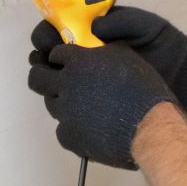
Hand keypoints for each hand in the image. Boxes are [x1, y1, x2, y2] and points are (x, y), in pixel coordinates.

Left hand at [26, 42, 176, 168]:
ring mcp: (64, 113)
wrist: (149, 127)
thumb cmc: (141, 87)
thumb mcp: (125, 56)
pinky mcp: (69, 137)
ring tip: (81, 106)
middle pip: (37, 78)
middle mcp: (65, 86)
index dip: (59, 57)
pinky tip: (88, 127)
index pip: (55, 54)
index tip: (65, 61)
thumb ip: (102, 50)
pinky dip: (72, 126)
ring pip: (51, 104)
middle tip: (54, 79)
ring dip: (62, 102)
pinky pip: (62, 129)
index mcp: (78, 62)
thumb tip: (93, 49)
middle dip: (43, 75)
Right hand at [31, 7, 186, 114]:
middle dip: (42, 59)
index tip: (46, 42)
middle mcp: (84, 54)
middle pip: (49, 57)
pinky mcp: (96, 98)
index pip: (57, 29)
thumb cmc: (161, 42)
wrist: (182, 71)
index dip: (46, 35)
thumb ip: (118, 22)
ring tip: (55, 83)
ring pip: (56, 80)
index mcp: (90, 31)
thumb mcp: (142, 25)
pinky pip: (72, 99)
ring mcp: (88, 78)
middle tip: (47, 65)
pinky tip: (69, 100)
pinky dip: (65, 99)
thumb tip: (92, 26)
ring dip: (50, 80)